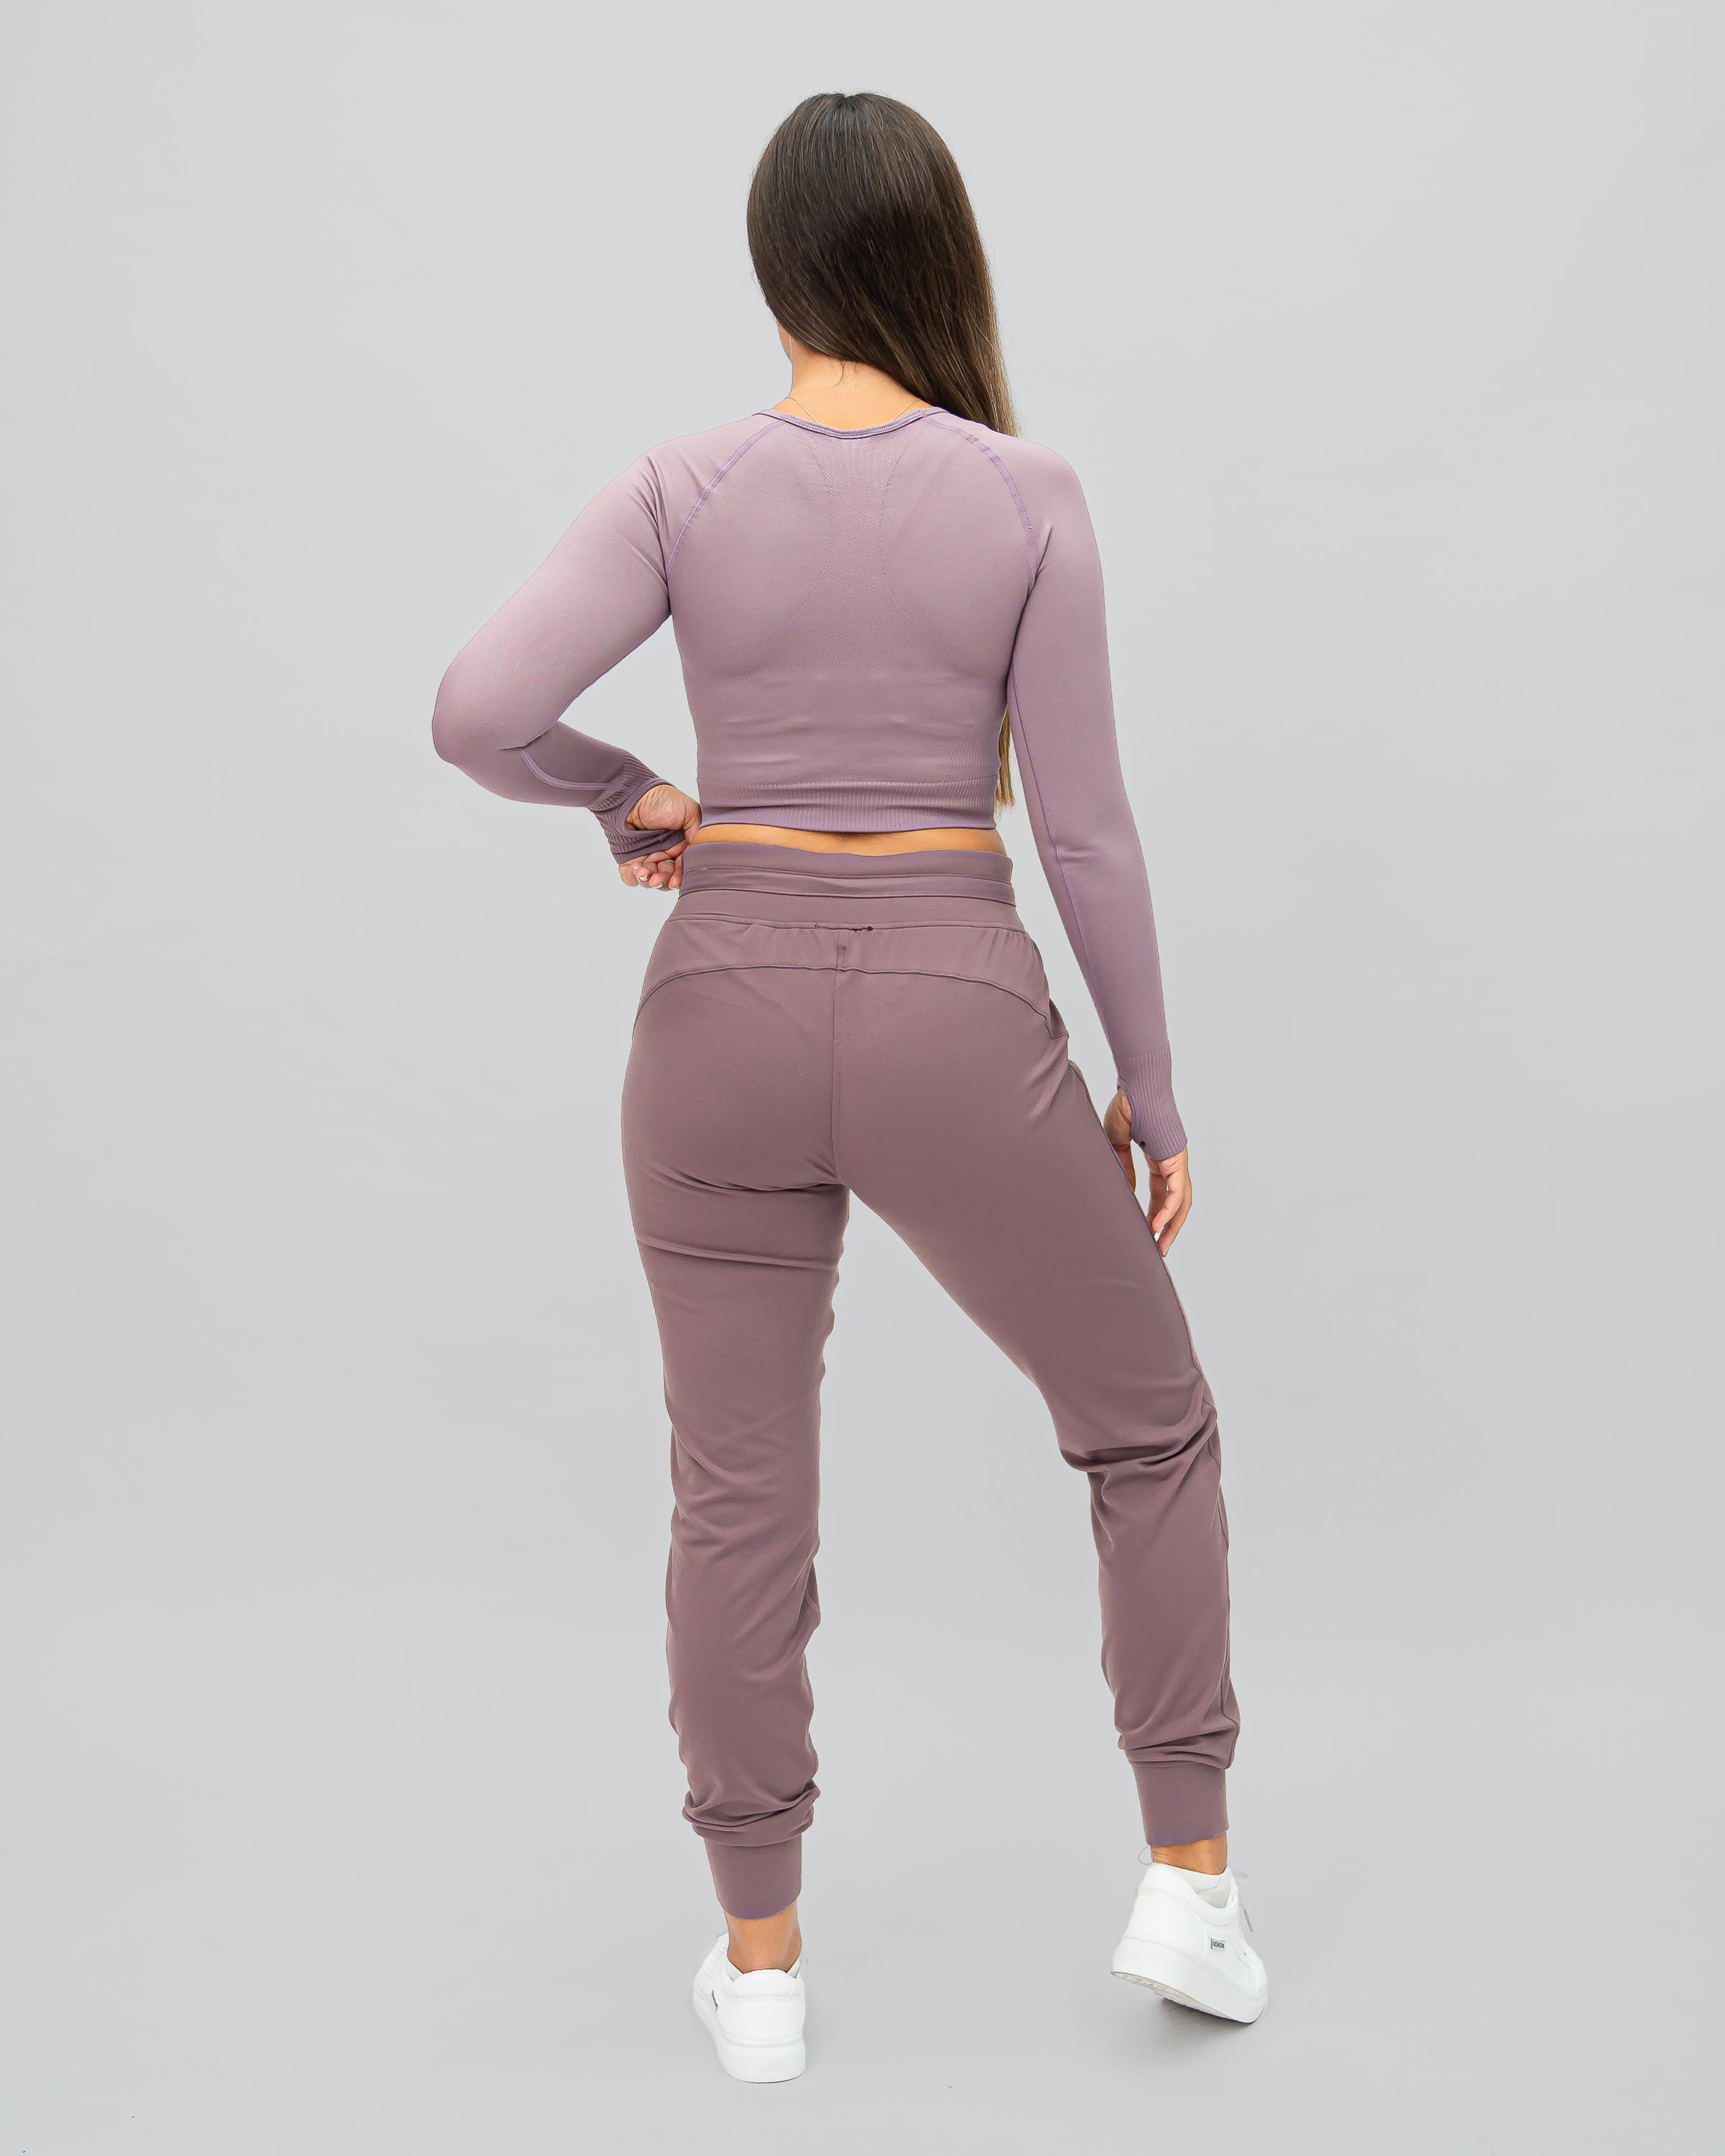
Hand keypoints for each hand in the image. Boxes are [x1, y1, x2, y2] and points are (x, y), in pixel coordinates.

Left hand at [619, 783, 700, 891]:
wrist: (633, 793)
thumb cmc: (662, 800)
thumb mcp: (690, 812)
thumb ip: (699, 834)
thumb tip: (702, 855)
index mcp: (681, 846)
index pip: (684, 868)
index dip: (681, 877)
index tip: (676, 882)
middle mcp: (664, 854)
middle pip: (668, 878)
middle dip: (664, 881)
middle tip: (659, 879)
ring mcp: (646, 857)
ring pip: (650, 880)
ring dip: (649, 881)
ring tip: (645, 873)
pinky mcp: (628, 858)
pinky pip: (630, 878)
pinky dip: (633, 878)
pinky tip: (636, 869)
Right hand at [1102, 1088, 1192, 1254]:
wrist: (1134, 1089)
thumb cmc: (1126, 1108)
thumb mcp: (1118, 1144)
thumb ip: (1124, 1166)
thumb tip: (1127, 1189)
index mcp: (1160, 1159)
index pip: (1162, 1194)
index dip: (1156, 1214)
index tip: (1147, 1232)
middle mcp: (1172, 1162)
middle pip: (1177, 1203)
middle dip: (1168, 1228)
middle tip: (1159, 1249)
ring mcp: (1177, 1161)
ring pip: (1181, 1202)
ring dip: (1172, 1226)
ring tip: (1160, 1246)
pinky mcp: (1176, 1159)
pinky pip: (1176, 1192)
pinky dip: (1168, 1211)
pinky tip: (1156, 1226)